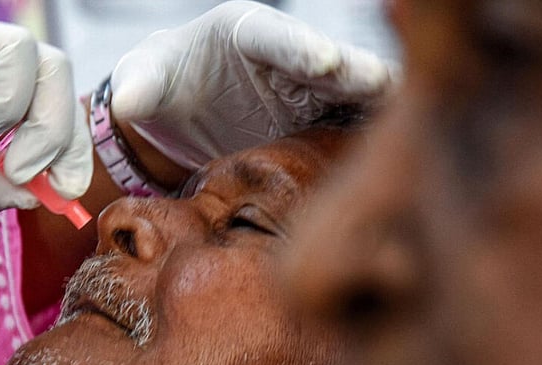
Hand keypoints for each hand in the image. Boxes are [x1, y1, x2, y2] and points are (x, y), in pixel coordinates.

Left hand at [110, 0, 392, 169]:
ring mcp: (306, 91)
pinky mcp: (316, 121)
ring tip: (412, 122)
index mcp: (243, 33)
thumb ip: (139, 88)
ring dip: (377, 108)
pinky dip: (370, 137)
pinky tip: (397, 154)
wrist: (180, 117)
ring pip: (350, 95)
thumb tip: (129, 102)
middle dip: (356, 75)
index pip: (274, 36)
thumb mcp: (143, 82)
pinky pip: (348, 127)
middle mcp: (285, 56)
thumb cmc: (162, 86)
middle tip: (386, 90)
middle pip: (327, 63)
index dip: (301, 47)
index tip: (325, 62)